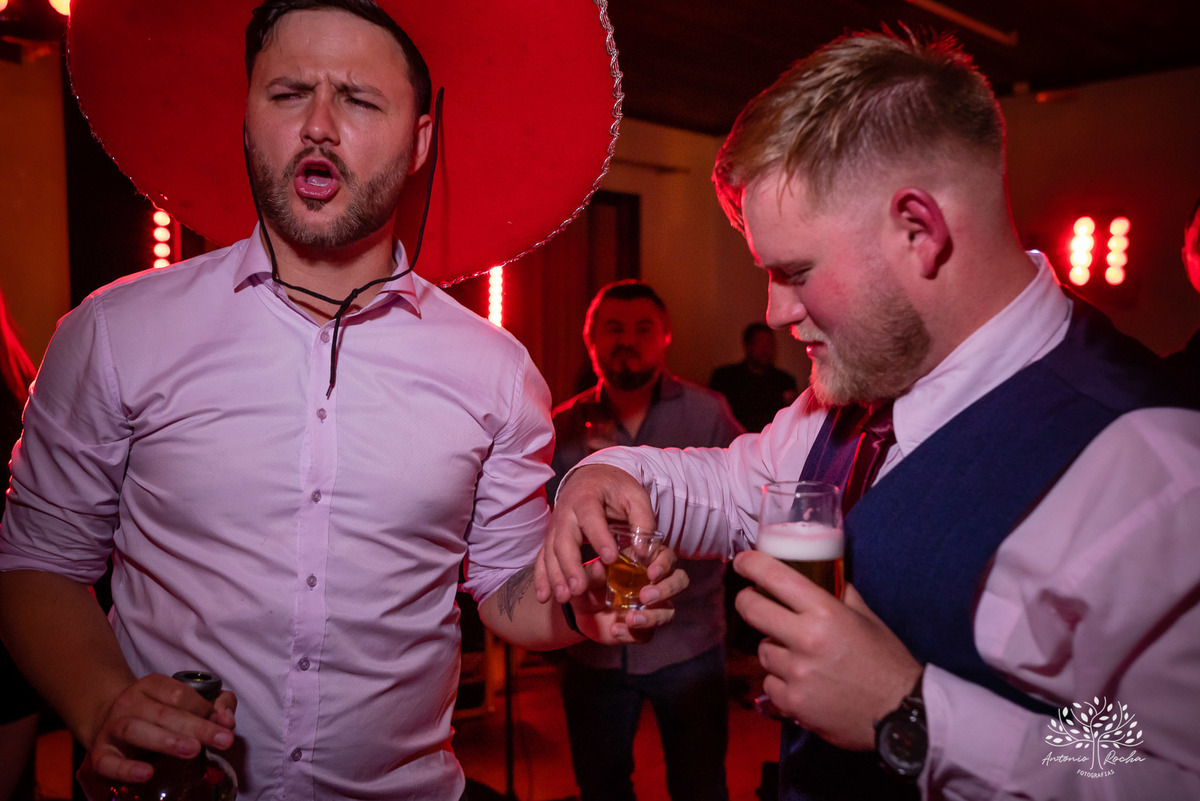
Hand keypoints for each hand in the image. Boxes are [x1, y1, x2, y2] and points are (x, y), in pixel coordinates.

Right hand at [76, 673, 236, 787]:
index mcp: (151, 685)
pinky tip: (146, 773)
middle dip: (196, 727)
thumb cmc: (158, 713)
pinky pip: (108, 762)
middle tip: (223, 740)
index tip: (223, 724)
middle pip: (164, 712)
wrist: (109, 722)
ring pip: (136, 730)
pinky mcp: (100, 753)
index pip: (179, 693)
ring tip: (193, 751)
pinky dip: (126, 769)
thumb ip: (215, 705)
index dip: (204, 707)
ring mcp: (112, 727)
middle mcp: (129, 702)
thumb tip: (228, 721)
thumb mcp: (186, 702)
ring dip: (166, 741)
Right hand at [535, 464, 659, 603]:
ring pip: (551, 552)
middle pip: (564, 540)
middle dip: (571, 566)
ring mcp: (555, 527)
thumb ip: (643, 520)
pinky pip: (542, 558)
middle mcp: (565, 513)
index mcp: (587, 498)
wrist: (592, 477)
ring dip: (556, 576)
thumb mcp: (635, 495)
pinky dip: (542, 578)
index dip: (600, 538)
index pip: (591, 519)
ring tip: (564, 597)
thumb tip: (644, 552)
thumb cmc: (616, 488)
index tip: (611, 558)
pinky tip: (544, 597)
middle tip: (579, 589)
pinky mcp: (551, 538)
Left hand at [567, 554, 690, 643]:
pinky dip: (632, 633)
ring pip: (669, 611)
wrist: (581, 614)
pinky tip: (616, 630)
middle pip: (679, 581)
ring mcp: (652, 608)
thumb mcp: (586, 577)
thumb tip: (599, 566)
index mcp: (644, 562)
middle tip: (645, 596)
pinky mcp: (644, 629)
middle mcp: (655, 583)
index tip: (651, 572)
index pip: (667, 556)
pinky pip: (648, 634)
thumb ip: (593, 573)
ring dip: (652, 616)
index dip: (664, 563)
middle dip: (667, 588)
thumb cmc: (589, 585)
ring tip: (630, 618)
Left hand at [733, 550, 920, 749]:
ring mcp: (796, 673)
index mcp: (825, 612)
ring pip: (763, 650)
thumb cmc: (886, 661)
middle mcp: (806, 639)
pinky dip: (781, 682)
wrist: (901, 713)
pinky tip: (802, 684)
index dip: (751, 564)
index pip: (776, 577)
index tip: (743, 561)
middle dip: (747, 601)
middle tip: (752, 601)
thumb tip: (821, 573)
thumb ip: (840, 593)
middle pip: (752, 609)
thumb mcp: (867, 618)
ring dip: (774, 649)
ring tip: (799, 656)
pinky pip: (770, 683)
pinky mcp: (792, 703)